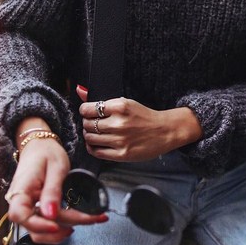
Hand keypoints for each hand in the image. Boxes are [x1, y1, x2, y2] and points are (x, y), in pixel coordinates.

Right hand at [7, 119, 107, 243]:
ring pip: (41, 232)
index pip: (20, 215)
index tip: (57, 225)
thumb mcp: (55, 169)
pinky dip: (62, 228)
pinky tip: (77, 222)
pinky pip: (45, 226)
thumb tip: (51, 215)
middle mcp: (21, 202)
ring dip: (63, 232)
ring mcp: (28, 208)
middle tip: (90, 218)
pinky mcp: (36, 210)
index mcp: (22, 189)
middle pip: (35, 227)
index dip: (38, 225)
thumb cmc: (46, 153)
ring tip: (88, 220)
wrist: (40, 146)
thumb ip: (52, 192)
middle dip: (63, 228)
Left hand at [77, 87, 201, 161]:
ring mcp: (120, 140)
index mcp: (120, 106)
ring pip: (90, 138)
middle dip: (87, 123)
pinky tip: (98, 143)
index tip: (88, 112)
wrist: (165, 131)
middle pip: (87, 124)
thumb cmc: (145, 117)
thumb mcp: (126, 102)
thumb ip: (102, 100)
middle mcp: (119, 123)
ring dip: (89, 135)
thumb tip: (80, 90)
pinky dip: (92, 147)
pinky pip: (96, 152)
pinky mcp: (121, 154)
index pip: (87, 109)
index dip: (85, 111)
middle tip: (93, 123)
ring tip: (96, 133)